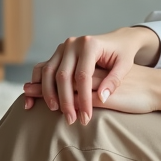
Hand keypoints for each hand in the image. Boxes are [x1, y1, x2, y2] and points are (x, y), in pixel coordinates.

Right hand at [23, 27, 157, 124]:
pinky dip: (37, 84)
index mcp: (90, 44)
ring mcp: (63, 47)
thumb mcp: (125, 65)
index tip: (86, 117)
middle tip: (71, 120)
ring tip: (55, 111)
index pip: (83, 76)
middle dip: (66, 100)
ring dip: (49, 94)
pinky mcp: (57, 53)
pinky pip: (42, 69)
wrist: (117, 39)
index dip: (83, 99)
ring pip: (48, 72)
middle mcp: (73, 43)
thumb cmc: (122, 54)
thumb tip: (101, 99)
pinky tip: (35, 101)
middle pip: (63, 75)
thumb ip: (114, 81)